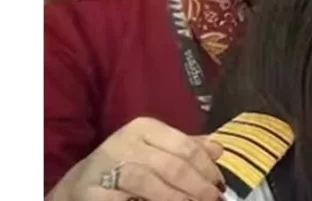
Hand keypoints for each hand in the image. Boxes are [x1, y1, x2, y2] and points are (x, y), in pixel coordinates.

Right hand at [47, 118, 223, 200]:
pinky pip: (123, 200)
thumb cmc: (127, 166)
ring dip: (174, 198)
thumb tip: (218, 150)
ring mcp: (104, 168)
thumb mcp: (156, 151)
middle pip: (170, 165)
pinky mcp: (90, 192)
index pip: (185, 146)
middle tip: (212, 199)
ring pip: (147, 181)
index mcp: (144, 128)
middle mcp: (123, 143)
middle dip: (197, 186)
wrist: (80, 185)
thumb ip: (187, 149)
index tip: (219, 185)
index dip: (206, 168)